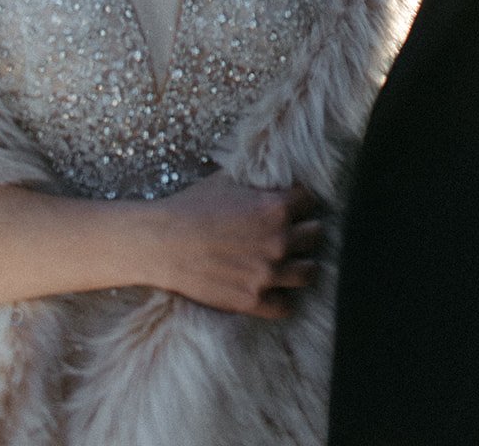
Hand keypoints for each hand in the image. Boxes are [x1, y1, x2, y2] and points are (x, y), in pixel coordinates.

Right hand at [147, 170, 322, 318]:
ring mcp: (268, 274)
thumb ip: (258, 181)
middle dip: (306, 231)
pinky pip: (286, 306)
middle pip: (316, 235)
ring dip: (301, 264)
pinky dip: (281, 297)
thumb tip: (272, 174)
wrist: (162, 242)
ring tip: (290, 262)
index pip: (310, 201)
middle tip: (294, 232)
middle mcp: (279, 241)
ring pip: (310, 272)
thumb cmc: (192, 206)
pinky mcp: (253, 300)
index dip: (301, 201)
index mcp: (276, 207)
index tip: (293, 205)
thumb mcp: (228, 180)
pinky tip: (272, 288)